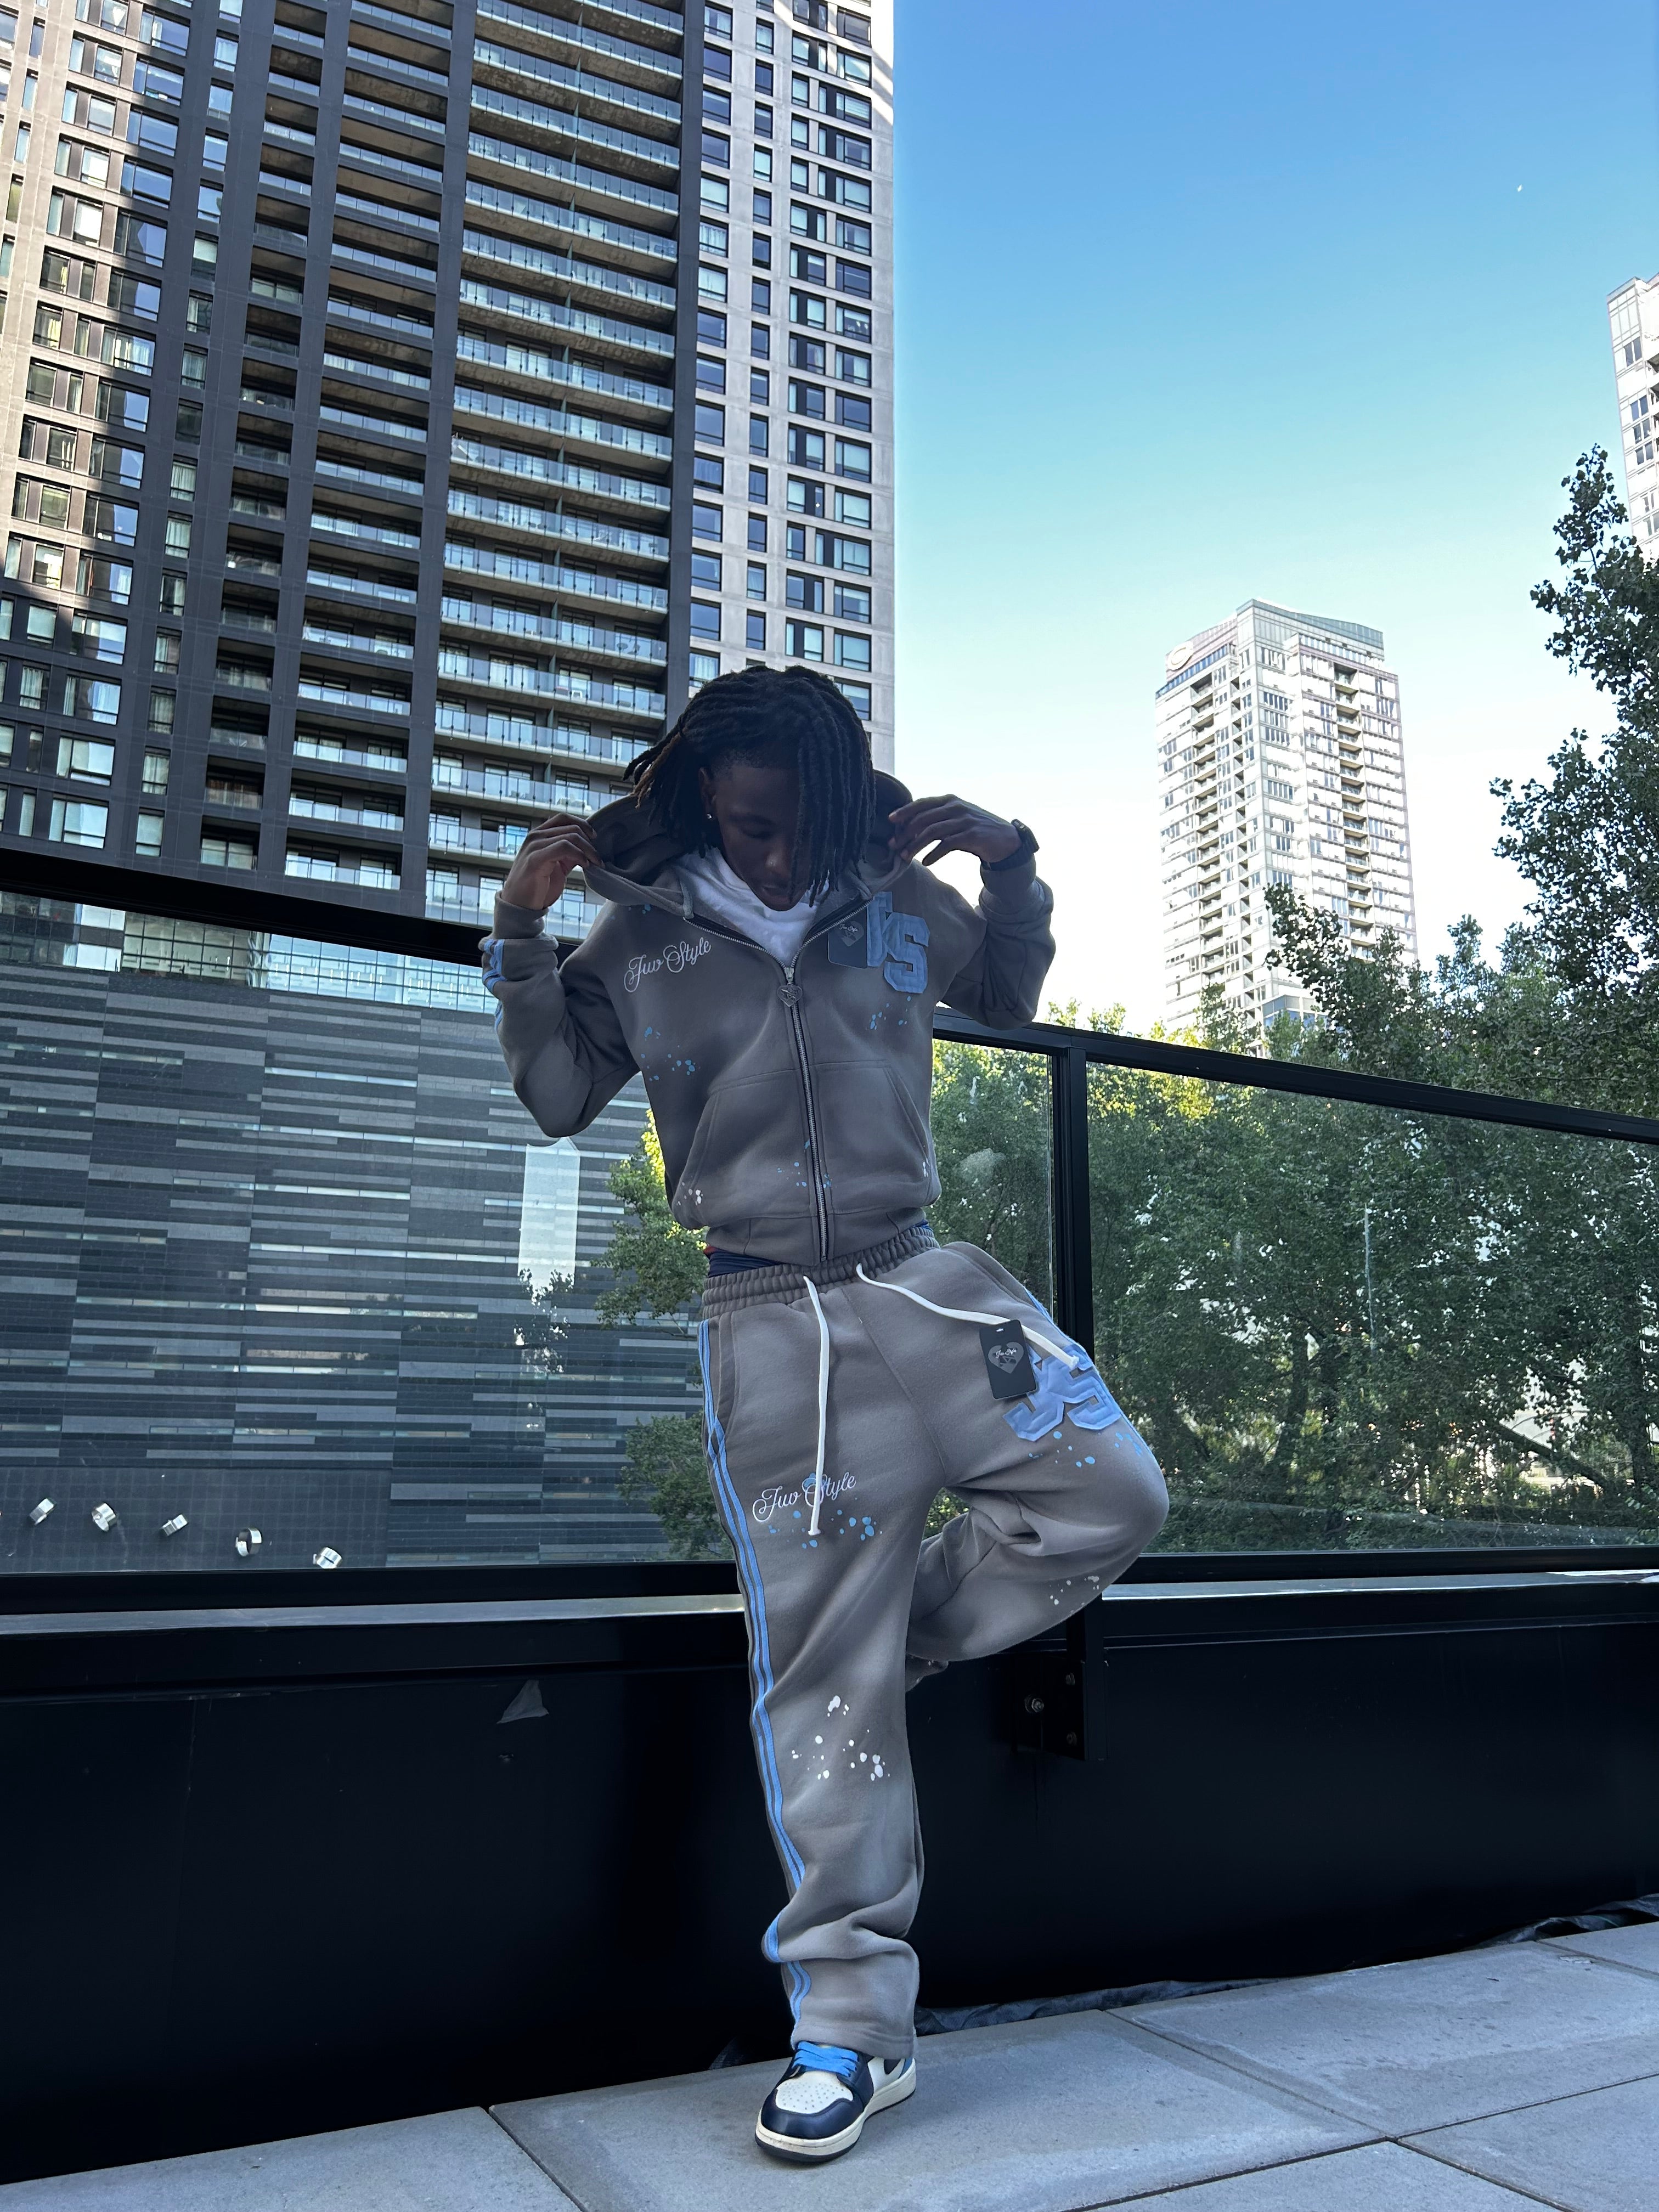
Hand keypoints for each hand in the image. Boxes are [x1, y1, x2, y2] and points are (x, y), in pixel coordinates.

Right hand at [497, 812, 601, 914]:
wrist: (519, 906)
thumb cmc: (537, 887)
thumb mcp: (556, 866)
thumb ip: (568, 854)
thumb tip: (588, 847)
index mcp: (538, 835)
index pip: (564, 818)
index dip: (583, 825)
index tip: (595, 839)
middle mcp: (535, 836)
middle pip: (571, 827)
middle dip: (590, 841)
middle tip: (598, 858)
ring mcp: (534, 846)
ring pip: (570, 836)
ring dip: (588, 849)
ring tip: (595, 863)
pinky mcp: (535, 859)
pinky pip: (563, 847)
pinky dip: (579, 854)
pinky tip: (584, 865)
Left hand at [886, 794, 1022, 868]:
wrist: (1005, 839)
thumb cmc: (975, 830)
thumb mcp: (956, 819)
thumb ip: (937, 819)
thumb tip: (909, 829)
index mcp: (950, 801)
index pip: (922, 803)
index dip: (904, 811)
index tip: (890, 821)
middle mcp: (956, 807)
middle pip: (923, 818)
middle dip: (905, 833)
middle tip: (893, 846)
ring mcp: (964, 820)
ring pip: (932, 831)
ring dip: (915, 845)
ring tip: (905, 857)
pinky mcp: (972, 835)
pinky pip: (947, 844)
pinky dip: (934, 854)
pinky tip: (926, 862)